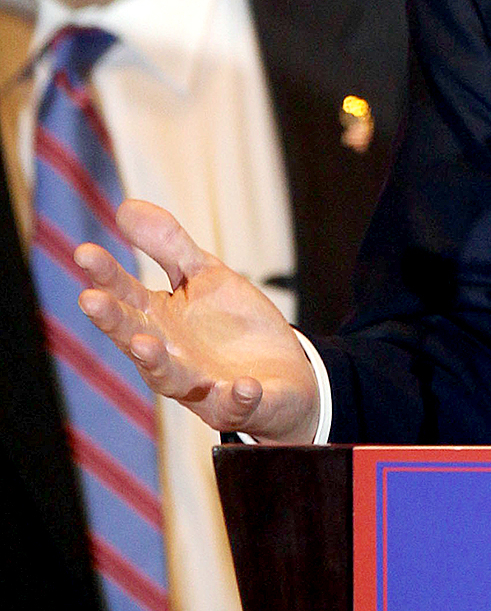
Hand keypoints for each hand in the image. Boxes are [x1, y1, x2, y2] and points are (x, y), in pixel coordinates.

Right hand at [75, 200, 321, 442]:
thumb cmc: (231, 326)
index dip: (105, 276)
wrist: (284, 374)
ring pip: (172, 378)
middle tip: (91, 299)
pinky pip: (237, 405)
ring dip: (158, 363)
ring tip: (147, 344)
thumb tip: (125, 206)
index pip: (125, 296)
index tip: (85, 252)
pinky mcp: (241, 405)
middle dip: (115, 321)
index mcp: (159, 322)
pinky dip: (240, 397)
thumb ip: (169, 247)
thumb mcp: (205, 277)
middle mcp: (170, 357)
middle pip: (135, 338)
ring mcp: (202, 385)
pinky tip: (246, 385)